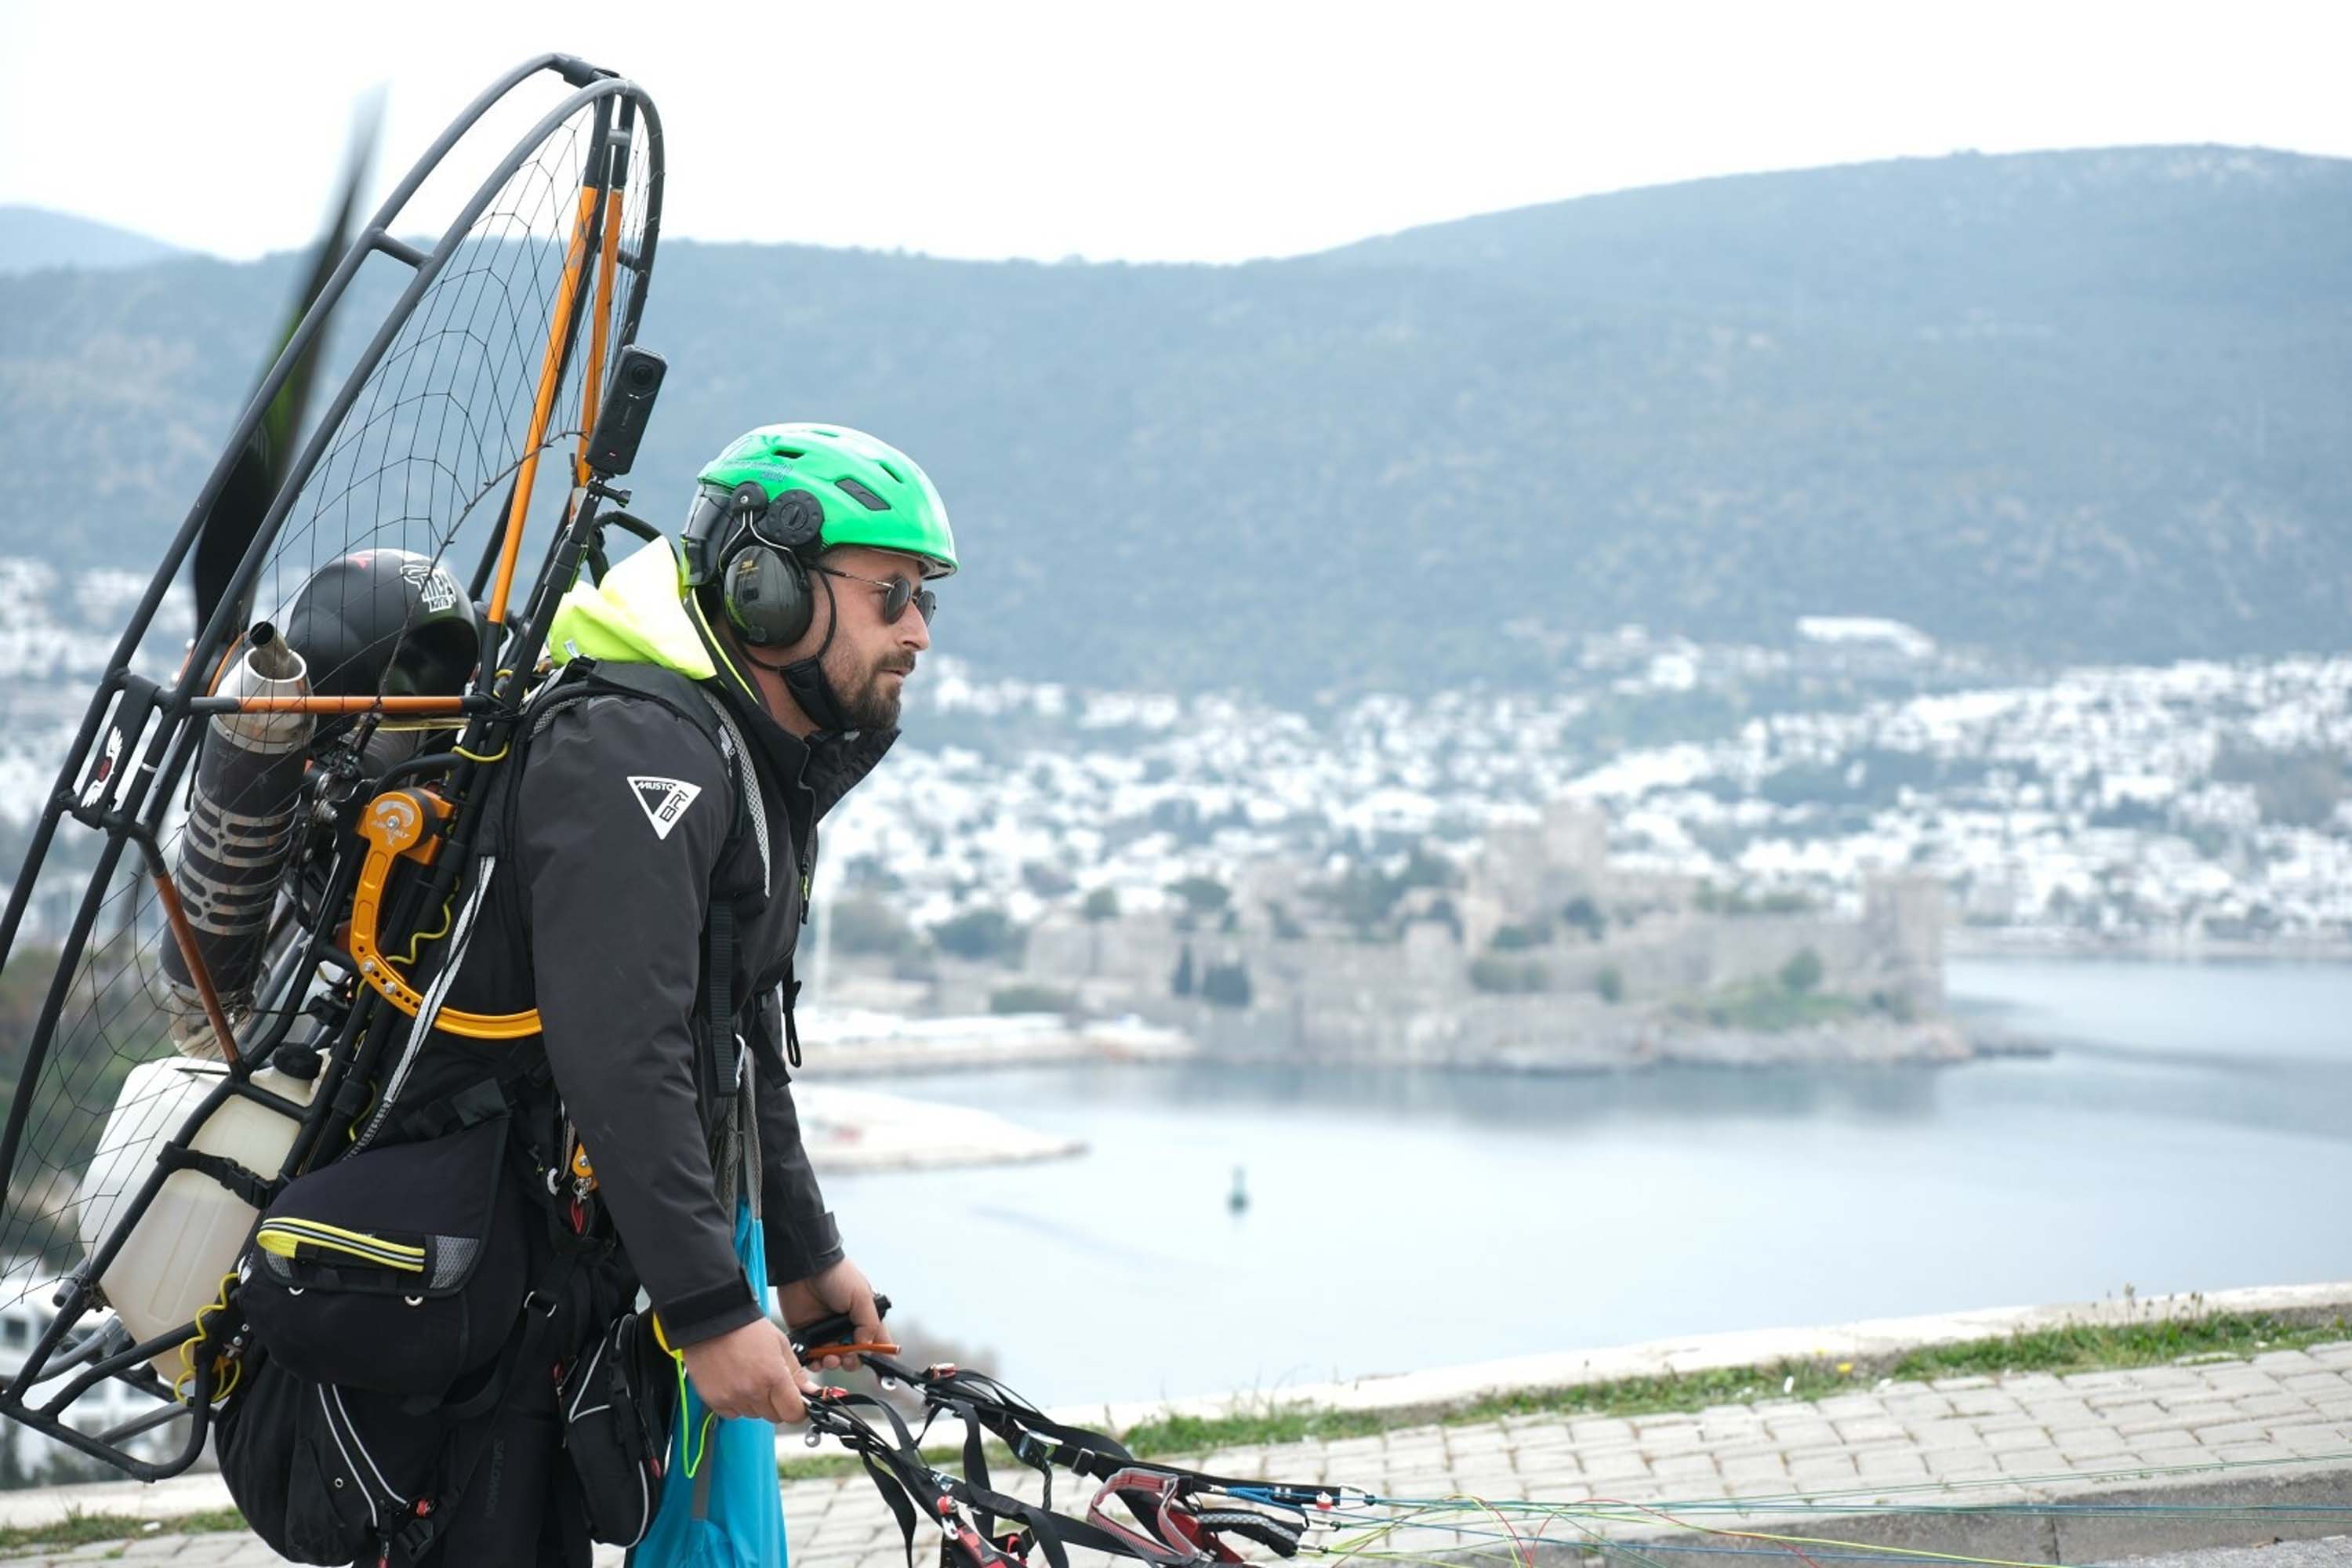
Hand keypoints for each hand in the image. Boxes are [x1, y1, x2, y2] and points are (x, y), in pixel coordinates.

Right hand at [677, 1318, 814, 1423]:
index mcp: (773, 1377)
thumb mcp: (781, 1344)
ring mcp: (732, 1398)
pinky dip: (737, 1403)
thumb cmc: (747, 1329)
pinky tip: (735, 1383)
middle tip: (771, 1383)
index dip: (798, 1408)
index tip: (797, 1402)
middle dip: (777, 1404)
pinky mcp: (715, 1401)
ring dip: (757, 1403)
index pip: (793, 1413)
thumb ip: (797, 1373)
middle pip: (774, 1416)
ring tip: (750, 1377)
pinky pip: (733, 1413)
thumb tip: (810, 1392)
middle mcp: (753, 1391)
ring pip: (754, 1415)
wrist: (713, 1321)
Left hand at [776, 1256, 882, 1372]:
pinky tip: (816, 1359)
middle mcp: (847, 1328)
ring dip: (834, 1363)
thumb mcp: (860, 1295)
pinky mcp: (808, 1336)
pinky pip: (813, 1357)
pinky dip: (815, 1363)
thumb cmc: (837, 1275)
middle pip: (856, 1356)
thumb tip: (865, 1345)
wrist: (805, 1269)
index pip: (878, 1343)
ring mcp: (827, 1333)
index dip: (882, 1357)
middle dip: (852, 1361)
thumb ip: (868, 1323)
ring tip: (829, 1357)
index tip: (882, 1374)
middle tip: (846, 1356)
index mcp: (864, 1318)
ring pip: (834, 1360)